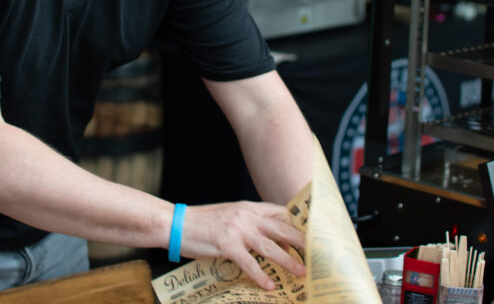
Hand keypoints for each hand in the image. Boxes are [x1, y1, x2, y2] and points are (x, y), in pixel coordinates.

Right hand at [177, 201, 305, 289]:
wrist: (176, 223)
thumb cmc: (202, 223)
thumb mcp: (229, 215)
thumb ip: (248, 222)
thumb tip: (269, 236)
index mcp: (247, 207)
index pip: (279, 212)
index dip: (297, 224)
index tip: (312, 234)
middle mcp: (245, 215)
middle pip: (281, 228)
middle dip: (301, 242)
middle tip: (317, 253)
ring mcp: (236, 230)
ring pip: (270, 246)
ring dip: (288, 260)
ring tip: (301, 271)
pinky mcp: (225, 245)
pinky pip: (248, 263)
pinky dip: (261, 275)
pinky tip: (270, 285)